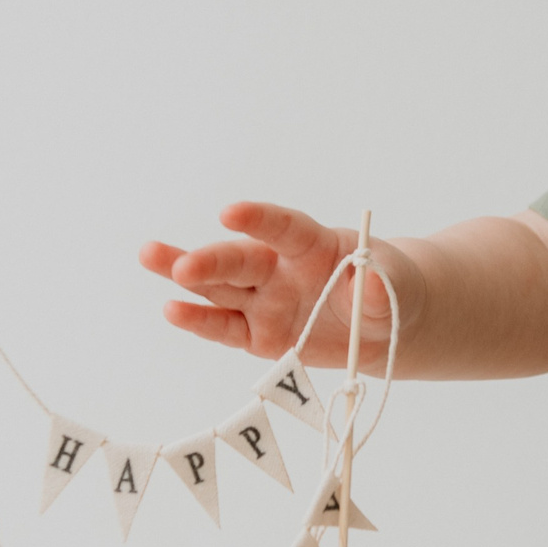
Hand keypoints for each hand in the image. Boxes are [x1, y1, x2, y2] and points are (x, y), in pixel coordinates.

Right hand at [138, 201, 400, 365]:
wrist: (383, 325)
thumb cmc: (390, 292)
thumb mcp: (397, 287)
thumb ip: (382, 286)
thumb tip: (373, 282)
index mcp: (313, 245)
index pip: (283, 228)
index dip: (258, 220)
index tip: (230, 212)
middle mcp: (279, 268)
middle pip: (241, 260)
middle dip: (211, 260)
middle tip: (181, 265)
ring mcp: (264, 300)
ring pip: (220, 287)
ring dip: (186, 275)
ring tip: (150, 257)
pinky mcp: (257, 333)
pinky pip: (226, 327)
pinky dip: (200, 321)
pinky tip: (172, 309)